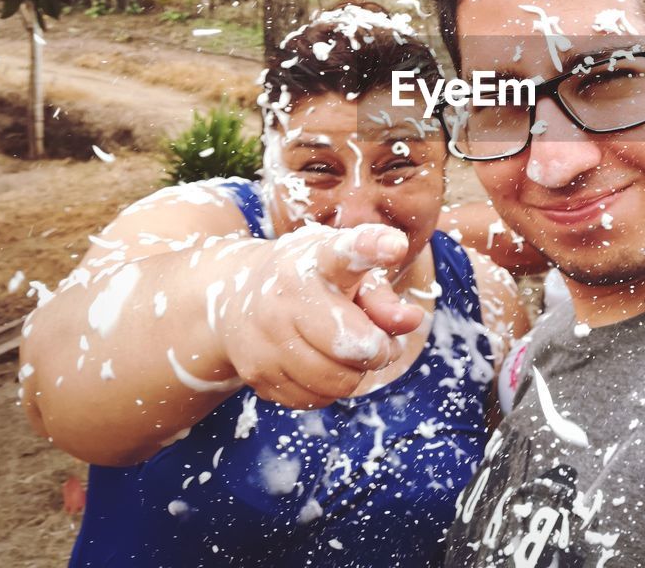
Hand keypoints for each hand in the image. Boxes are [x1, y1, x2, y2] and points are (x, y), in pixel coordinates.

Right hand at [216, 223, 424, 407]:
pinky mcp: (255, 375)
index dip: (372, 248)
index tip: (394, 245)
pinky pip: (312, 399)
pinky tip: (317, 363)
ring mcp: (265, 339)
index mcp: (315, 261)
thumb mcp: (345, 273)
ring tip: (347, 351)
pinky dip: (326, 389)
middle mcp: (284, 298)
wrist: (232, 298)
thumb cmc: (309, 282)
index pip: (346, 254)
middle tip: (378, 340)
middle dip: (377, 350)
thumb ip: (383, 296)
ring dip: (353, 373)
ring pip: (336, 381)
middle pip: (353, 344)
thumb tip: (412, 321)